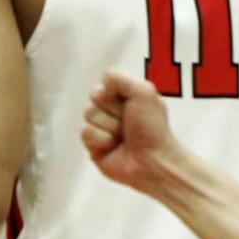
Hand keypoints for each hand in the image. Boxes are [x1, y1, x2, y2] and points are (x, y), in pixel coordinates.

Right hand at [82, 70, 178, 199]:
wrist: (152, 161)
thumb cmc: (152, 128)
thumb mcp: (143, 91)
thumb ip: (118, 77)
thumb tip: (98, 90)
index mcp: (125, 94)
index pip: (105, 80)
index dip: (115, 91)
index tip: (131, 103)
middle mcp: (112, 109)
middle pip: (94, 96)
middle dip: (113, 110)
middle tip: (129, 123)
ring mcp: (101, 126)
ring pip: (88, 114)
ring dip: (109, 126)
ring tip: (123, 137)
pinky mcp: (93, 145)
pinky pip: (85, 132)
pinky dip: (101, 139)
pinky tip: (113, 147)